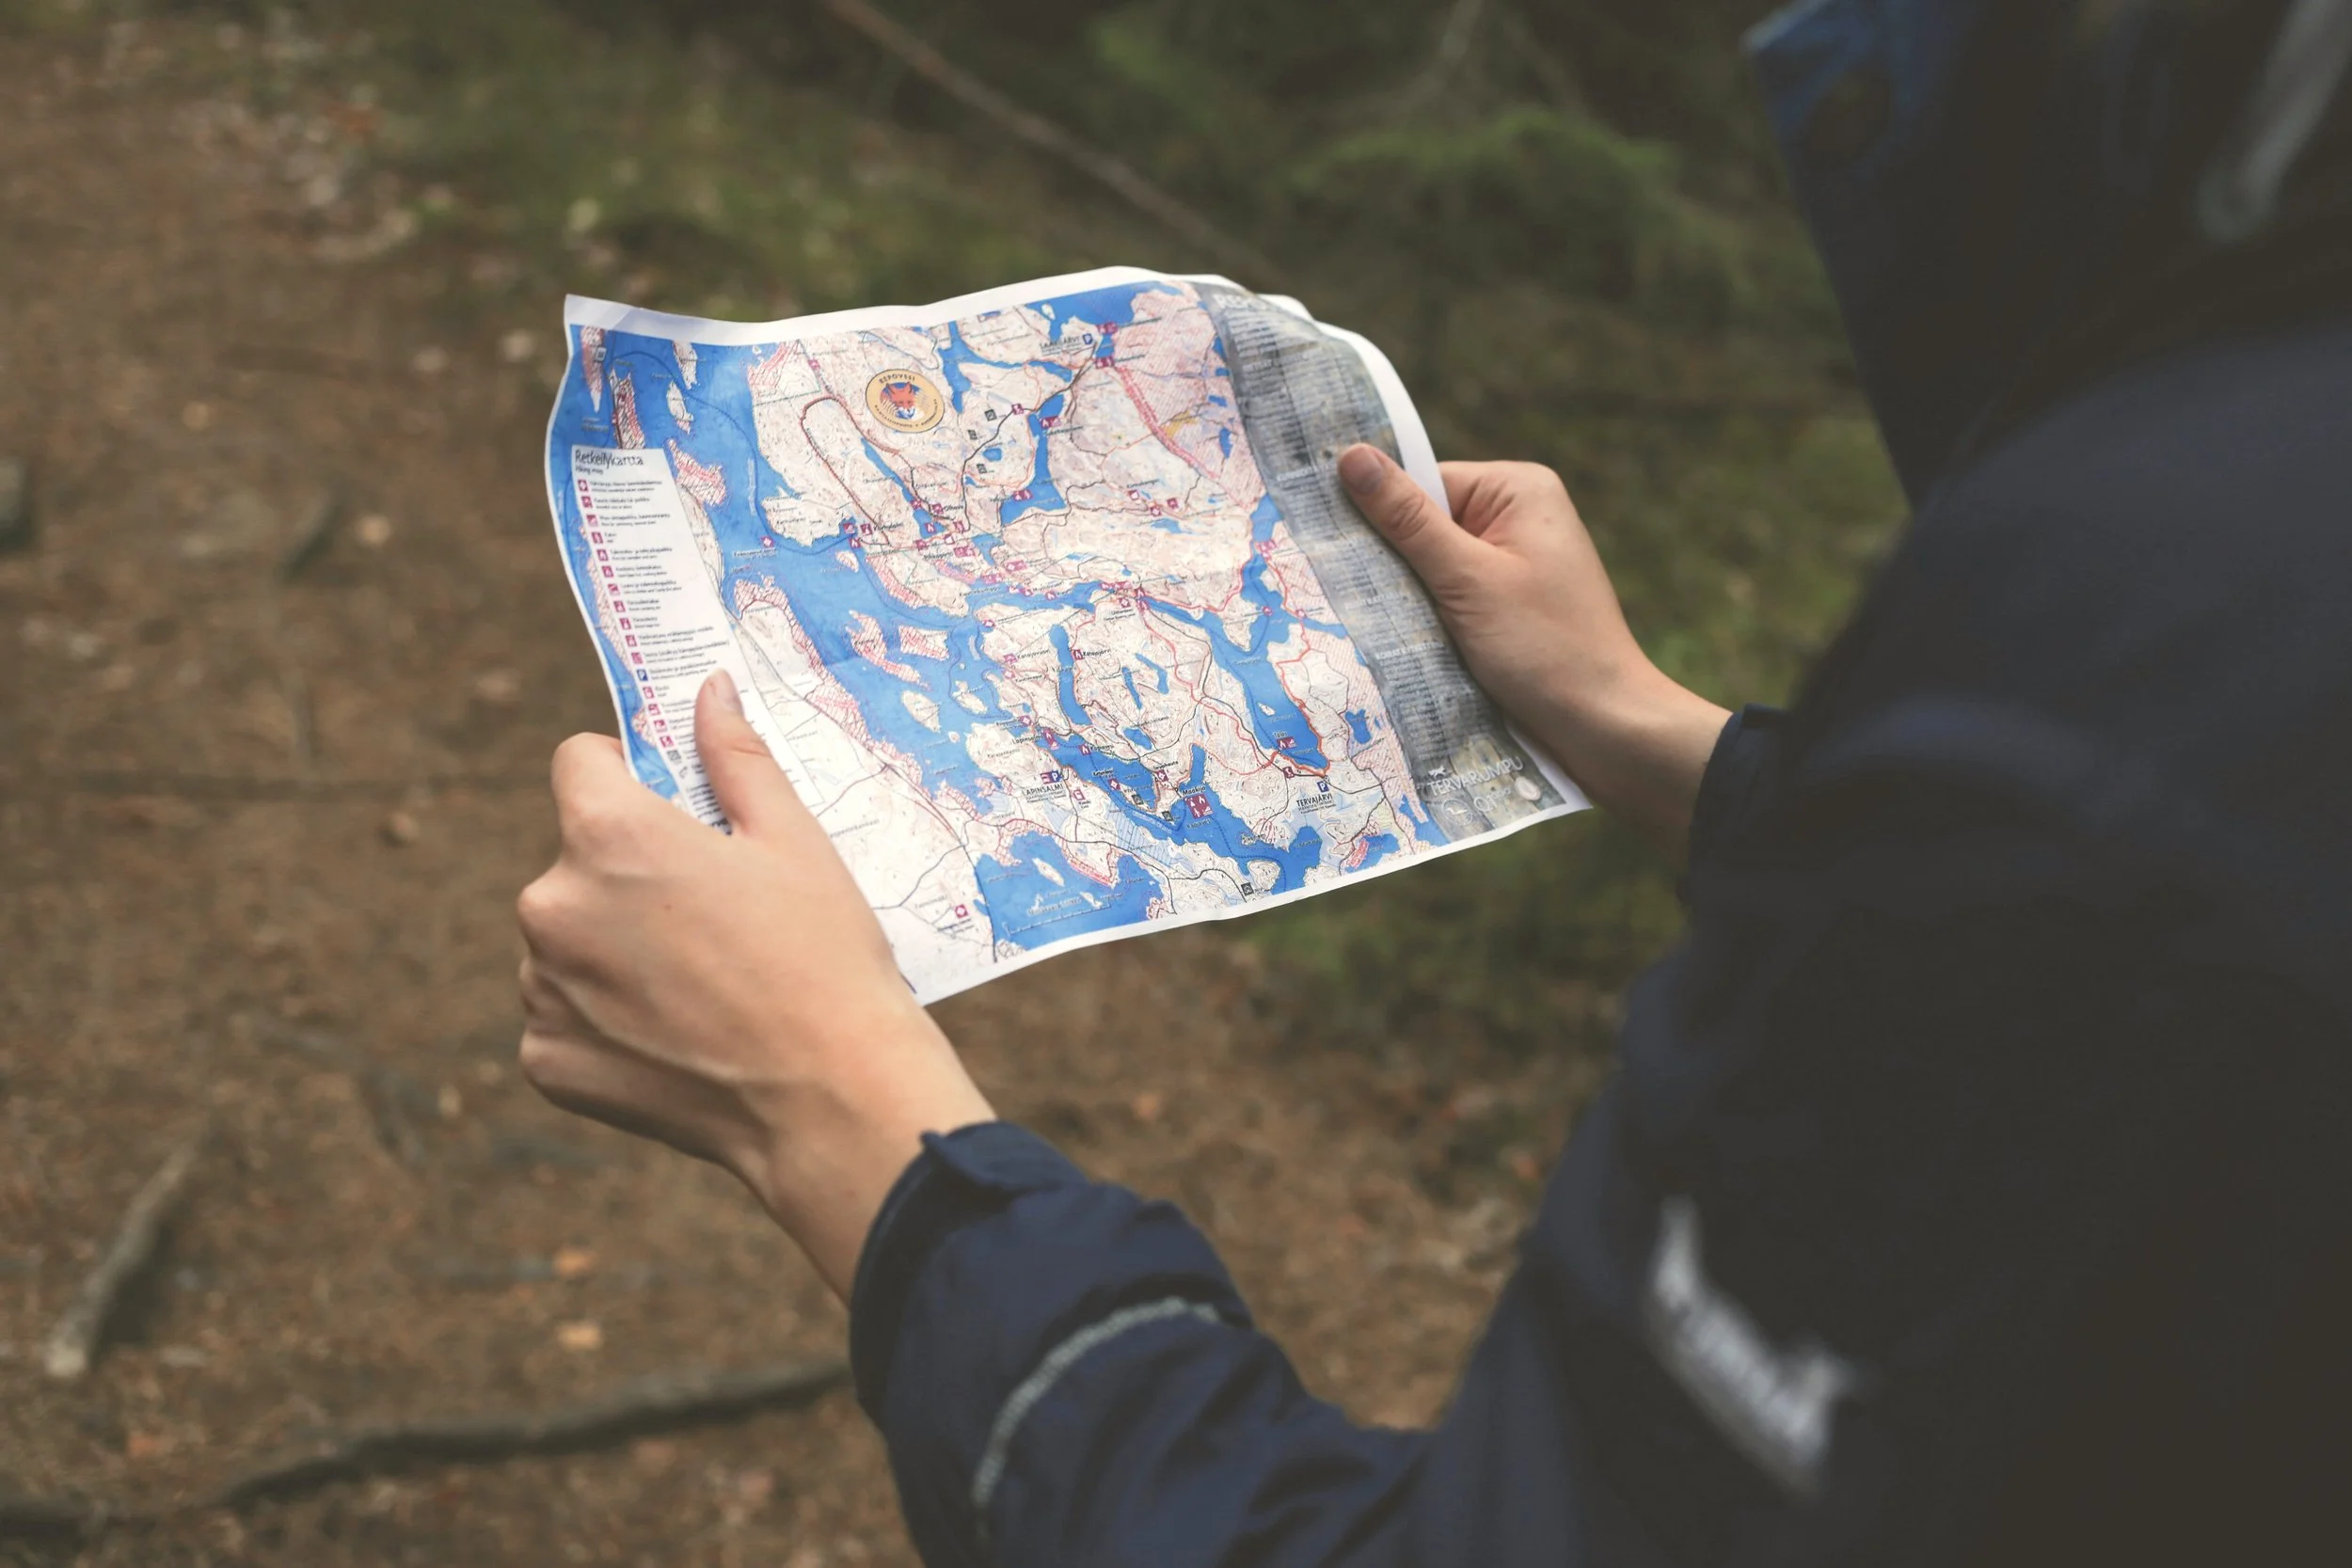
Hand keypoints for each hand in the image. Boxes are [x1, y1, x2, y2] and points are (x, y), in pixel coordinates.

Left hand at [515, 671, 993, 1297]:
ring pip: (565, 940)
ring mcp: (542, 989)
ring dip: (612, 948)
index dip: (628, 775)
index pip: (578, 763)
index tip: (675, 809)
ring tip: (701, 985)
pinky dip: (606, 1020)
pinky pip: (563, 1016)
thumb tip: (707, 688)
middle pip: (575, 859)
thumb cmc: (823, 957)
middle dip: (629, 874)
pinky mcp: (545, 1061)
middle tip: (714, 915)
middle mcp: (552, 905)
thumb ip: (734, 756)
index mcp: (609, 835)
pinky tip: (678, 1035)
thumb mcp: (793, 840)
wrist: (828, 1099)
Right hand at [1338, 445, 1728, 858]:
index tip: (1324, 542)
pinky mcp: (1509, 608)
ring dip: (1406, 597)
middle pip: (1424, 524)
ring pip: (1432, 568)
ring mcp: (1516, 565)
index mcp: (1518, 490)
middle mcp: (1519, 518)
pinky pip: (1450, 599)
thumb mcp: (1466, 578)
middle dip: (1389, 560)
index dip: (1377, 514)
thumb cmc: (1544, 648)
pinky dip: (1426, 620)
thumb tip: (1351, 456)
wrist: (1604, 727)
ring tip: (1371, 622)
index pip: (1423, 482)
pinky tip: (1402, 643)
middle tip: (1335, 588)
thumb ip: (1407, 520)